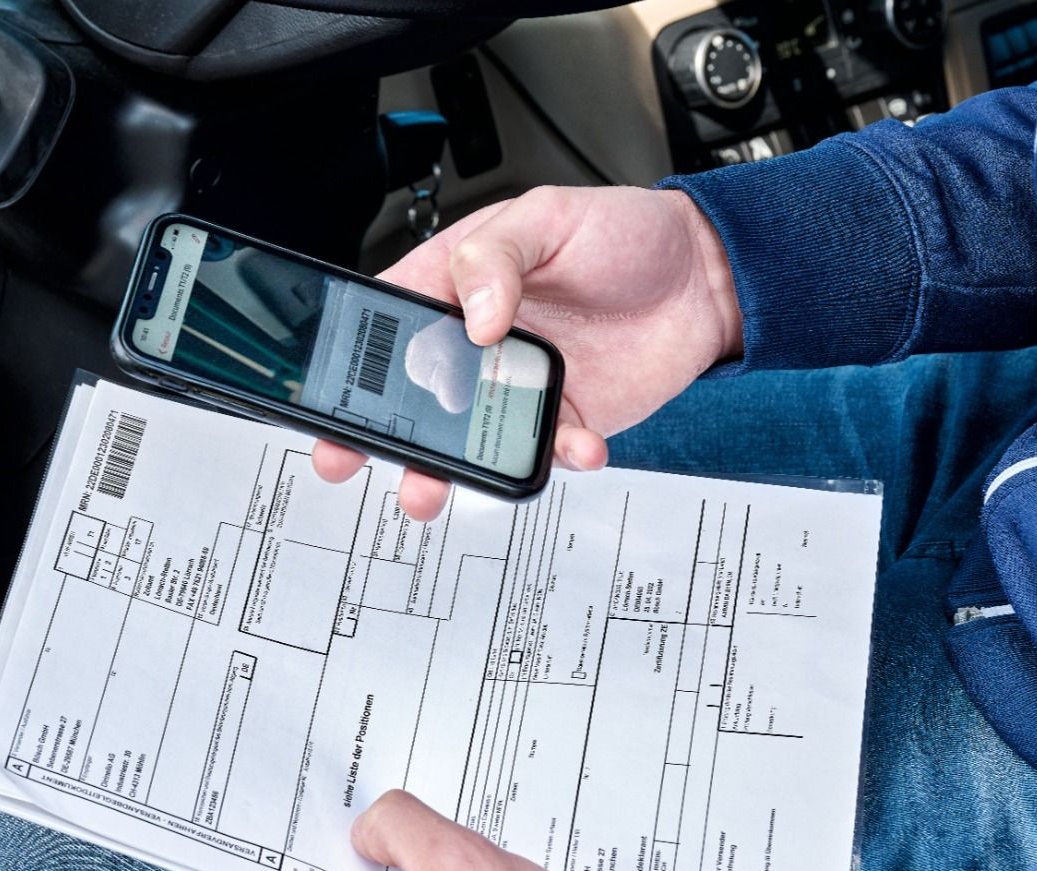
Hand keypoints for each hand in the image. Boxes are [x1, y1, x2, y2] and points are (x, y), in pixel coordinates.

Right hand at [314, 185, 742, 519]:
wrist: (706, 276)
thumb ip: (497, 258)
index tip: (330, 393)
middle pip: (414, 395)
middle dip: (378, 432)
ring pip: (469, 438)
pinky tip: (576, 444)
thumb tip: (474, 316)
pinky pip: (545, 450)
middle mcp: (477, 343)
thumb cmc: (624, 232)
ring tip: (435, 487)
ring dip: (452, 467)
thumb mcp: (548, 217)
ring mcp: (517, 386)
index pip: (387, 325)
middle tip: (348, 458)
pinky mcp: (564, 417)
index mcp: (455, 285)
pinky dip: (556, 457)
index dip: (350, 361)